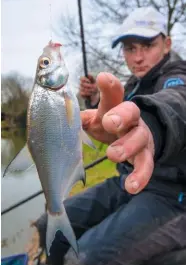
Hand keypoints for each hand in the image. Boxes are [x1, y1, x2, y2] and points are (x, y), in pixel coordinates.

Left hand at [81, 72, 154, 193]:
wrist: (134, 137)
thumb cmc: (109, 126)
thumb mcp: (94, 120)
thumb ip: (80, 119)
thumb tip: (59, 116)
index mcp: (115, 108)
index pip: (114, 94)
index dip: (109, 87)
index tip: (102, 78)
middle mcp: (130, 119)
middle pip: (131, 112)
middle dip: (121, 116)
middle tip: (109, 122)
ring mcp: (140, 137)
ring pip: (139, 139)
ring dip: (127, 147)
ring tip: (113, 155)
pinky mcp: (146, 155)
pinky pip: (146, 165)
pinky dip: (140, 176)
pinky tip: (131, 187)